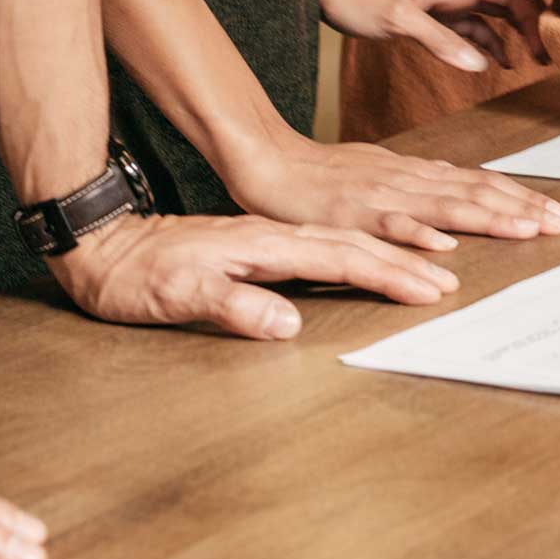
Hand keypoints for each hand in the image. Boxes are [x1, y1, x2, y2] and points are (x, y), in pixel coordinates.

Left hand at [45, 213, 458, 339]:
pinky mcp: (272, 240)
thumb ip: (233, 306)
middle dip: (414, 261)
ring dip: (404, 245)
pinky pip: (341, 234)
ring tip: (444, 256)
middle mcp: (283, 235)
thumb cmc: (139, 275)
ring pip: (358, 235)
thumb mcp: (176, 296)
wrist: (107, 242)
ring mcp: (279, 234)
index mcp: (268, 246)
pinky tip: (397, 239)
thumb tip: (288, 323)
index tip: (430, 290)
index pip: (342, 260)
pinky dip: (378, 237)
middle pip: (364, 243)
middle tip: (452, 280)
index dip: (390, 275)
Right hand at [223, 135, 559, 249]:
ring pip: (443, 207)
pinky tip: (444, 243)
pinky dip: (418, 233)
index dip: (519, 196)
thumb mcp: (383, 172)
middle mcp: (408, 180)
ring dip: (488, 218)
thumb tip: (456, 190)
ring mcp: (381, 196)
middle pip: (474, 192)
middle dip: (520, 208)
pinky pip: (388, 225)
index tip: (555, 212)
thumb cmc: (324, 174)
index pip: (478, 183)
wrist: (270, 161)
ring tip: (525, 230)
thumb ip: (420, 183)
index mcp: (416, 173)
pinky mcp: (351, 214)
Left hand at [318, 0, 546, 74]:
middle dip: (537, 24)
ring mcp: (449, 1)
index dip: (535, 18)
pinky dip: (492, 43)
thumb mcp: (396, 19)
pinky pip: (476, 27)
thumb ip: (439, 41)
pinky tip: (499, 63)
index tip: (541, 49)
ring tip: (535, 61)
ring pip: (498, 14)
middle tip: (550, 56)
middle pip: (514, 0)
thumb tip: (481, 66)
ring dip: (519, 34)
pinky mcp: (437, 15)